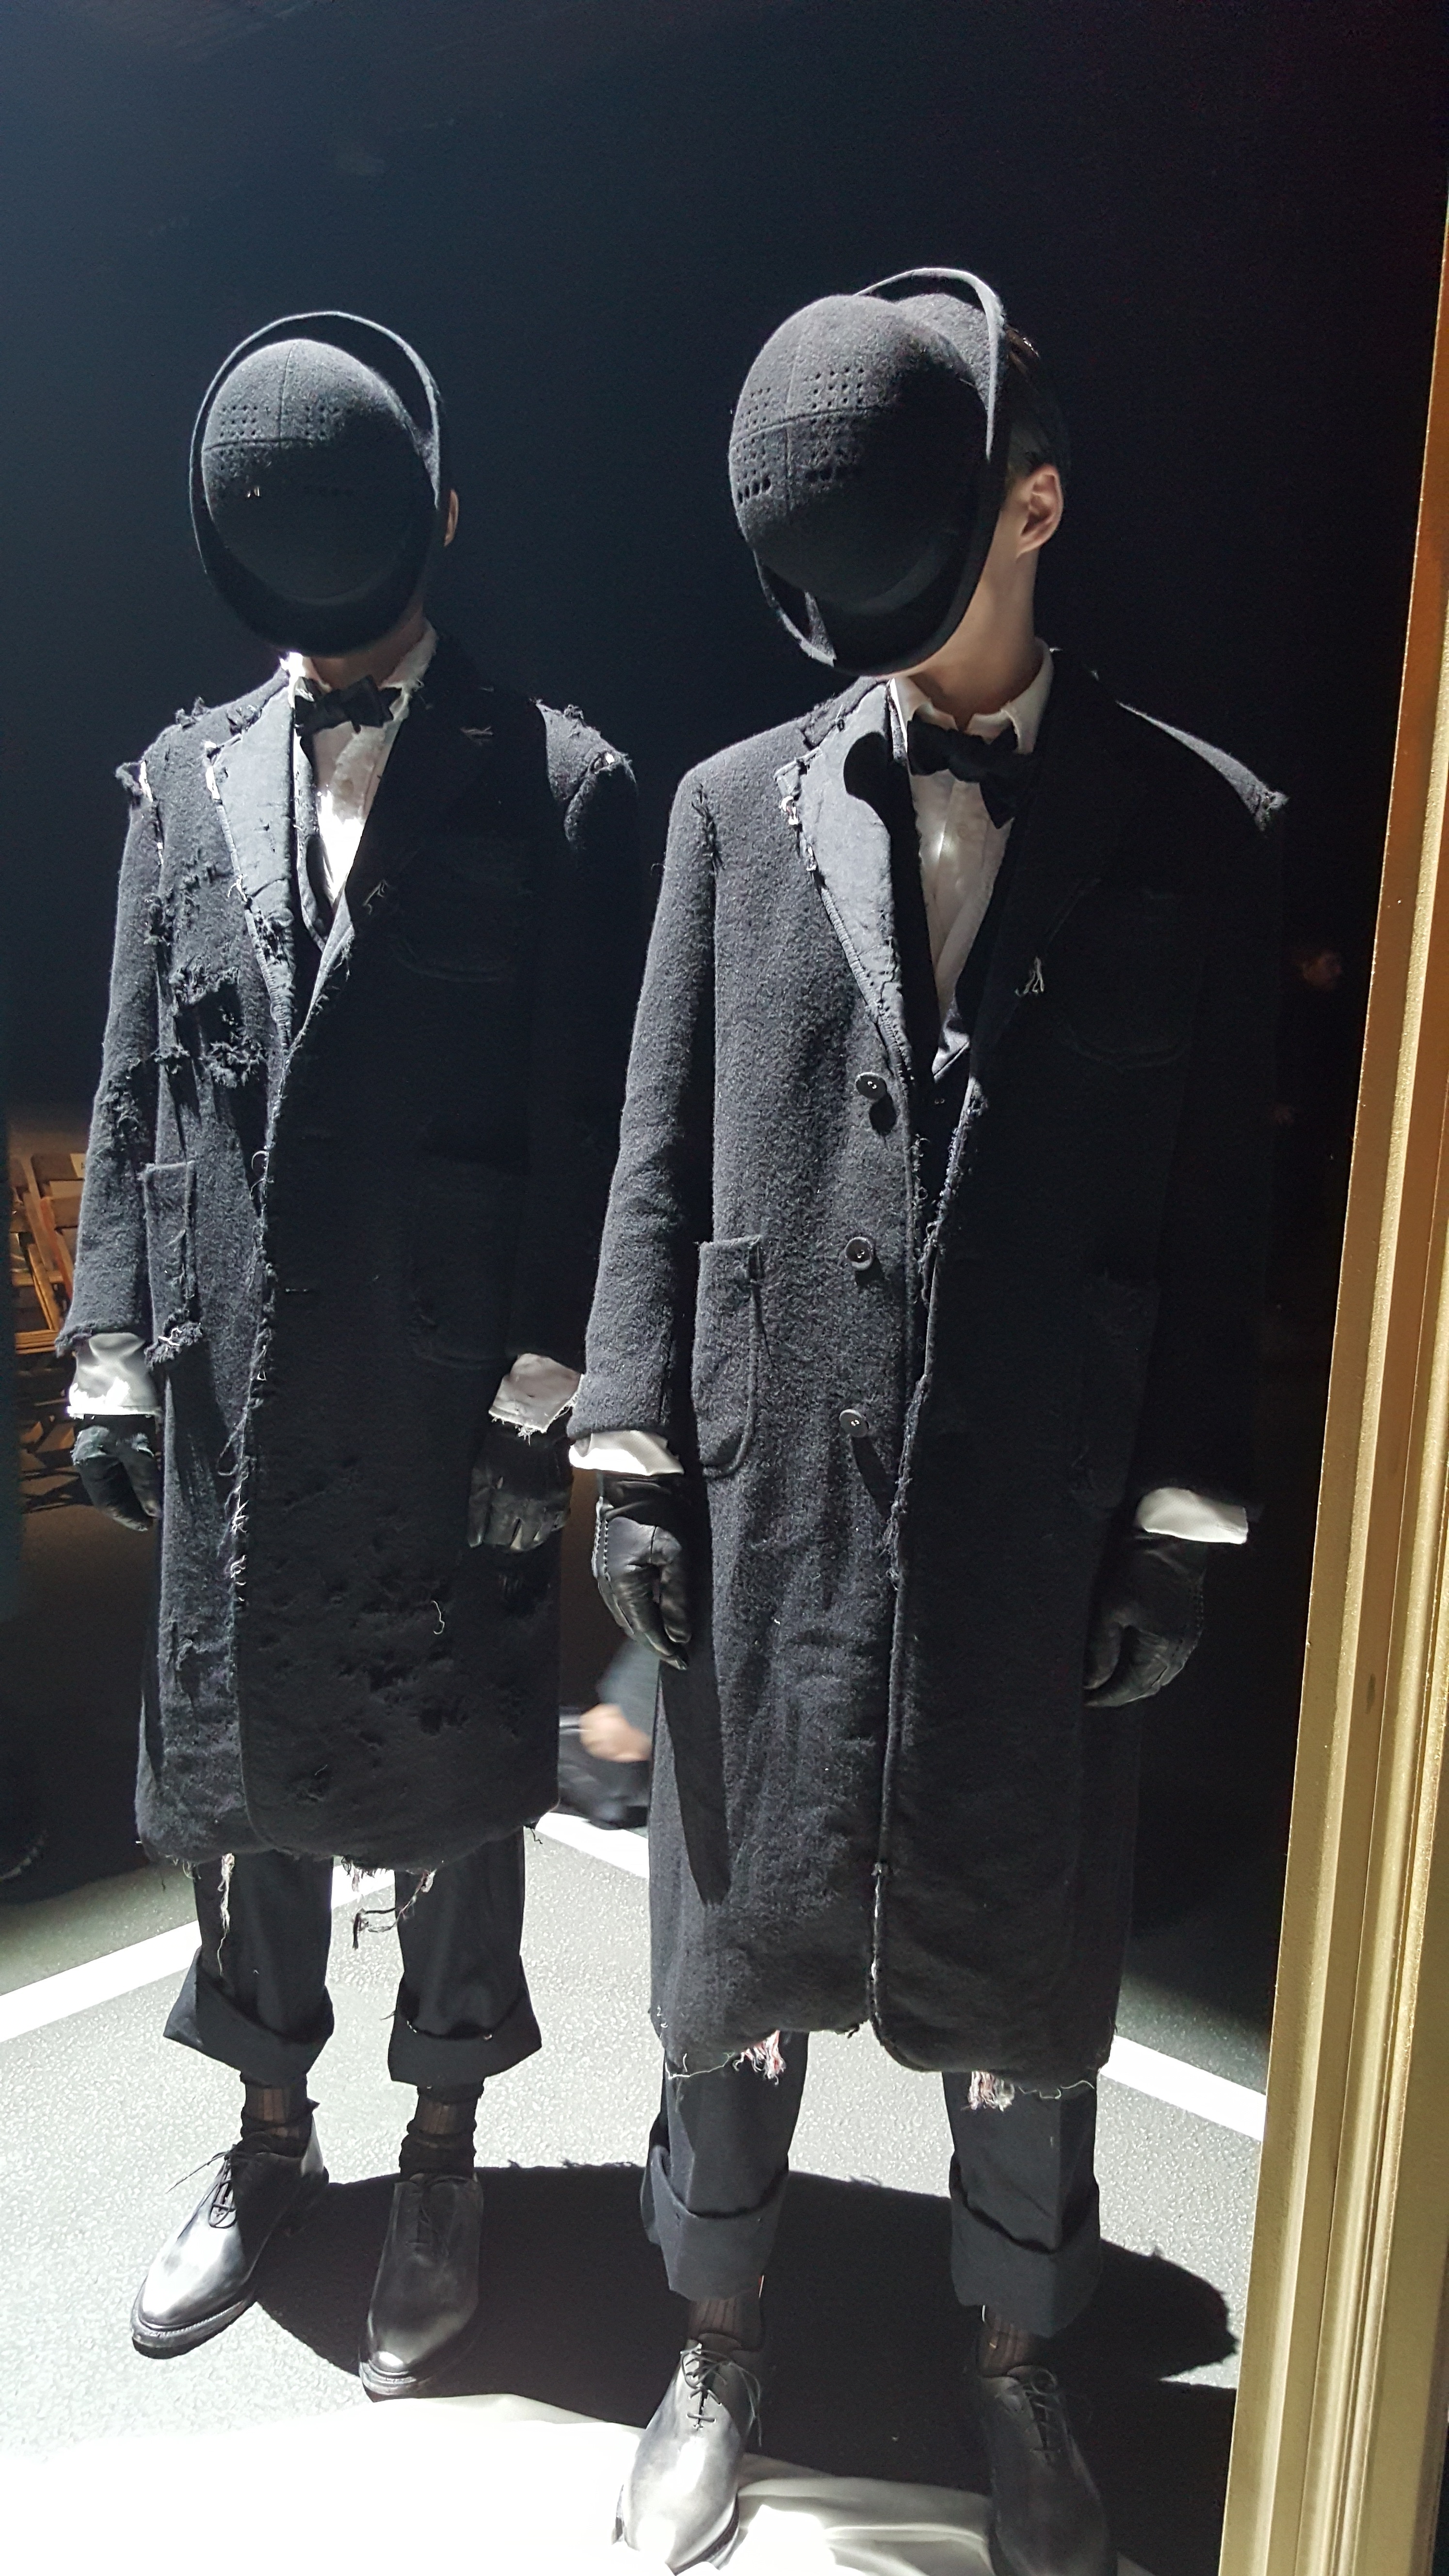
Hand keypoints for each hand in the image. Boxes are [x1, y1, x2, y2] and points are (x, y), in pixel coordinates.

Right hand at [71, 1415, 161, 1532]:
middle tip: (158, 1513)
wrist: (119, 1376)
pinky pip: (124, 1464)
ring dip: (139, 1488)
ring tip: (159, 1497)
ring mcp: (100, 1449)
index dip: (128, 1516)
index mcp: (90, 1465)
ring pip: (120, 1478)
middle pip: (114, 1492)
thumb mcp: (138, 1450)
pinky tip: (155, 1476)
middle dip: (135, 1503)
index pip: (107, 1503)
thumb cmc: (125, 1415)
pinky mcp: (112, 1438)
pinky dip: (139, 1473)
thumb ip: (145, 1482)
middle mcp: (91, 1460)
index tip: (149, 1525)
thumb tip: (155, 1511)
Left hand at [468, 1419, 571, 1552]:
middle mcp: (529, 1509)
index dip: (492, 1540)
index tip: (489, 1538)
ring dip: (529, 1541)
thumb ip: (477, 1507)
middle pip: (520, 1542)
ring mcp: (549, 1505)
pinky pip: (558, 1523)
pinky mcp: (563, 1498)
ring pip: (540, 1537)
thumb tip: (474, 1540)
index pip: (498, 1537)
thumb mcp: (480, 1474)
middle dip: (510, 1544)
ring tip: (521, 1538)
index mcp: (506, 1503)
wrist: (534, 1428)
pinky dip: (549, 1528)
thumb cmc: (501, 1450)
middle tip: (505, 1541)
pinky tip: (541, 1524)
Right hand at [592, 1474, 690, 1667]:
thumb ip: (677, 1599)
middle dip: (654, 1642)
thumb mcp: (676, 1555)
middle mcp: (606, 1584)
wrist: (632, 1479)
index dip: (664, 1648)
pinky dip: (637, 1611)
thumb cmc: (657, 1513)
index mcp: (622, 1584)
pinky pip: (620, 1599)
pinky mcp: (605, 1564)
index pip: (645, 1629)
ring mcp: (602, 1574)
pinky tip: (652, 1610)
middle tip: (677, 1654)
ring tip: (667, 1637)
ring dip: (644, 1627)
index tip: (682, 1662)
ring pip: (624, 1614)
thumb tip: (679, 1635)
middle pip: (631, 1626)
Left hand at [1084, 1531, 1209, 1707]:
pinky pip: (1170, 1662)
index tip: (1084, 1700)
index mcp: (1160, 1650)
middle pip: (1148, 1686)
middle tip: (1094, 1693)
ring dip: (1136, 1682)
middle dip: (1120, 1693)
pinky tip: (1134, 1662)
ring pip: (1161, 1676)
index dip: (1106, 1696)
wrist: (1172, 1539)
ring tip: (1110, 1681)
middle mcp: (1179, 1652)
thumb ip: (1101, 1649)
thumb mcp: (1110, 1609)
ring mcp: (1188, 1640)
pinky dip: (1150, 1668)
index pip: (1130, 1687)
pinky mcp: (1190, 1628)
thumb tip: (1091, 1682)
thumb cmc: (1138, 1571)